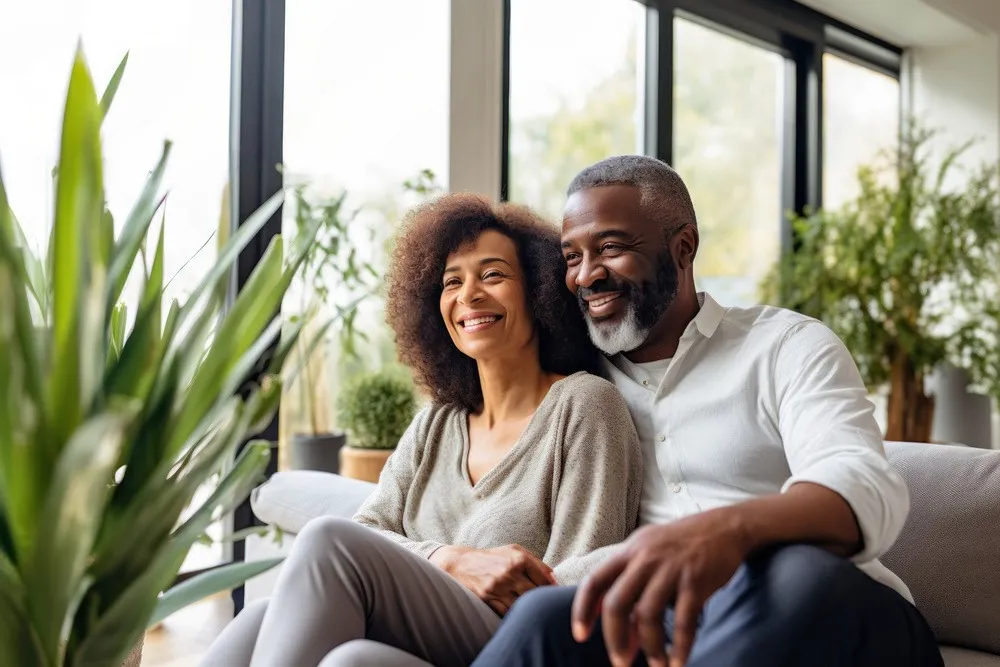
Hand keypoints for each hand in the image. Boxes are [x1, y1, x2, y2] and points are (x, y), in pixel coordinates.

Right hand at [431, 544, 556, 615]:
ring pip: (523, 605)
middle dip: (542, 601)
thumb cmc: (492, 558)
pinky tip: (518, 613)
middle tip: (547, 606)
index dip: (552, 589)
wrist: (461, 564)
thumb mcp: (514, 551)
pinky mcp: (489, 599)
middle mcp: (509, 572)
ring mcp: (498, 587)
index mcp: (519, 558)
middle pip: (536, 594)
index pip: (545, 579)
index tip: (555, 596)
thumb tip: (555, 580)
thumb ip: (536, 563)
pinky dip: (515, 614)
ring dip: (529, 609)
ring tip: (534, 611)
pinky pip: (508, 612)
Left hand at [571, 508, 752, 666]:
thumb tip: (621, 627)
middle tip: (620, 663)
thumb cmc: (682, 544)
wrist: (725, 527)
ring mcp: (671, 569)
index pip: (595, 581)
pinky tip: (678, 662)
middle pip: (617, 602)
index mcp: (630, 551)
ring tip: (656, 666)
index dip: (583, 610)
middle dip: (614, 638)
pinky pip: (684, 621)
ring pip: (648, 615)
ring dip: (649, 647)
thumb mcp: (649, 551)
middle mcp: (646, 558)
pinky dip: (680, 646)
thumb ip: (632, 582)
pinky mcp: (696, 581)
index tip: (580, 635)